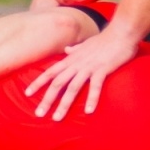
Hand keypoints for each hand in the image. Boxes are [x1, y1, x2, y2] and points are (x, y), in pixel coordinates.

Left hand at [23, 26, 138, 120]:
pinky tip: (89, 111)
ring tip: (57, 118)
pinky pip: (95, 86)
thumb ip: (76, 49)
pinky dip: (91, 98)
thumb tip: (67, 50)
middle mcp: (77, 63)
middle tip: (39, 114)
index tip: (27, 93)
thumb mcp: (86, 44)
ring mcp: (89, 67)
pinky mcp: (102, 69)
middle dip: (47, 99)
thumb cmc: (106, 39)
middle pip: (58, 83)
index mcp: (72, 59)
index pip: (51, 72)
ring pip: (72, 87)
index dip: (38, 82)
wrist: (122, 31)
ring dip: (64, 103)